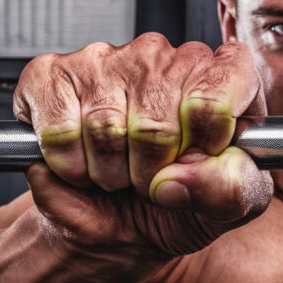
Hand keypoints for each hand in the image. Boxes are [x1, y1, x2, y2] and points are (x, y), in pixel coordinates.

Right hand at [13, 33, 272, 259]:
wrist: (118, 225)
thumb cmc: (182, 199)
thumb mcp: (229, 205)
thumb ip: (230, 189)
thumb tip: (182, 175)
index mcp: (223, 76)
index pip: (217, 99)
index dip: (204, 145)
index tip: (198, 160)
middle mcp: (166, 57)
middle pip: (158, 124)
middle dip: (151, 172)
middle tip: (152, 175)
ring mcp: (108, 59)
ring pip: (106, 128)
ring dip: (110, 172)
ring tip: (119, 170)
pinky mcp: (52, 75)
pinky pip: (59, 129)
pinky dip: (69, 164)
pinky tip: (83, 160)